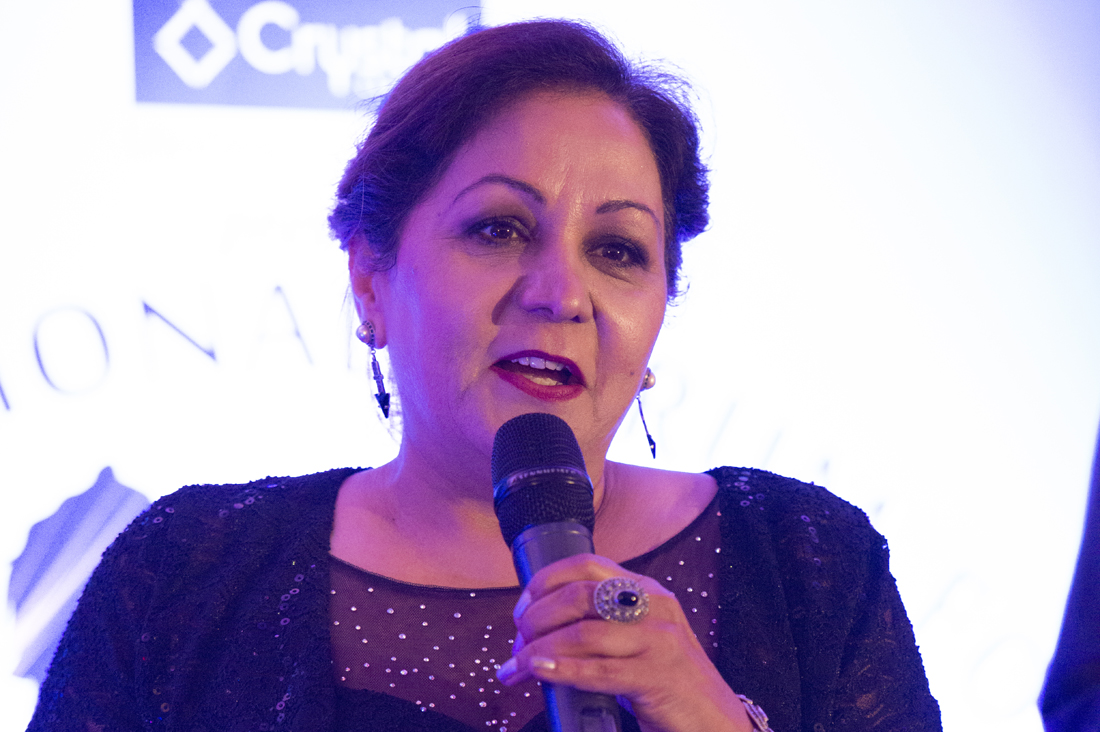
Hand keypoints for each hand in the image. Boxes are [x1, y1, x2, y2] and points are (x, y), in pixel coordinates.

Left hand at [495, 554, 752, 731]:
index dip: (545, 581)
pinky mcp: (658, 676)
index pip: (587, 565)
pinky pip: (599, 669)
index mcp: (647, 590)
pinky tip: (538, 673)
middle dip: (536, 619)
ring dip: (539, 650)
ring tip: (517, 668)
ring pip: (583, 632)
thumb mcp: (638, 639)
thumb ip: (603, 625)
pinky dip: (562, 670)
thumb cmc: (667, 683)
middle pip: (579, 595)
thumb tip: (539, 632)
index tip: (521, 608)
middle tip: (517, 645)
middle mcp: (654, 607)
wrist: (715, 721)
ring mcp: (659, 640)